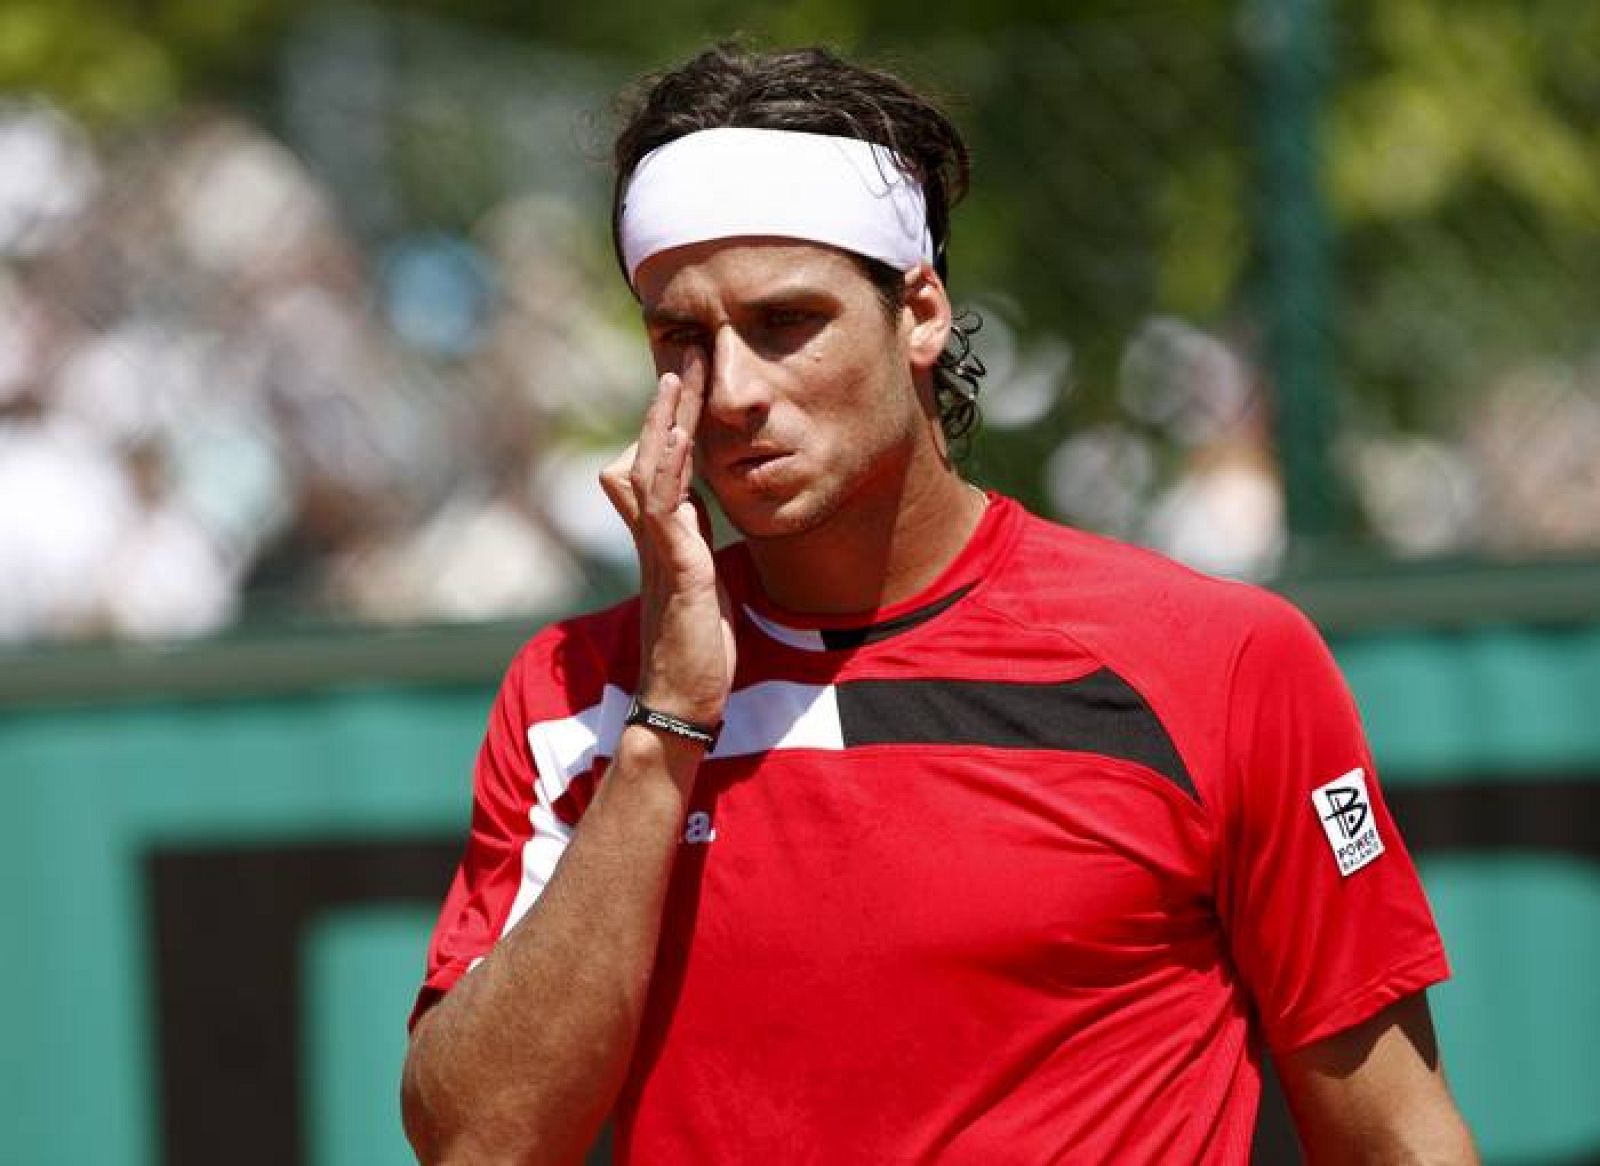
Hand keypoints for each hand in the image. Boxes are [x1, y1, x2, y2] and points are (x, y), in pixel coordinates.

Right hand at [599, 347, 735, 729]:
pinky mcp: (676, 570)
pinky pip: (662, 509)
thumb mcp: (703, 583)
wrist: (684, 700)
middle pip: (647, 454)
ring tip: (678, 377)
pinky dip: (667, 470)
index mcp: (667, 536)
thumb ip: (694, 543)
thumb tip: (697, 510)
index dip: (675, 422)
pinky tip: (678, 438)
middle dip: (668, 406)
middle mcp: (655, 536)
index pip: (663, 464)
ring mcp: (660, 551)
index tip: (693, 378)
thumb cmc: (699, 648)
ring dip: (664, 423)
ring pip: (648, 471)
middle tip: (686, 355)